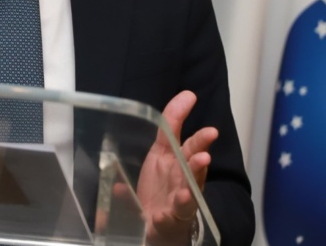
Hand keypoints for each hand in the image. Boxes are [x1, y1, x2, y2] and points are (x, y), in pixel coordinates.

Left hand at [136, 91, 216, 245]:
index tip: (189, 95)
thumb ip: (134, 158)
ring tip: (203, 159)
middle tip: (210, 132)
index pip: (173, 131)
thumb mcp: (144, 172)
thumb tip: (114, 168)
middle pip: (193, 155)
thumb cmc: (157, 193)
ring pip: (192, 182)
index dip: (178, 113)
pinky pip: (177, 212)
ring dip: (197, 170)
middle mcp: (180, 173)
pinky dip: (173, 209)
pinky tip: (168, 208)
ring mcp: (182, 195)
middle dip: (201, 143)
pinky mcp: (178, 217)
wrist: (159, 229)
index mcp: (169, 158)